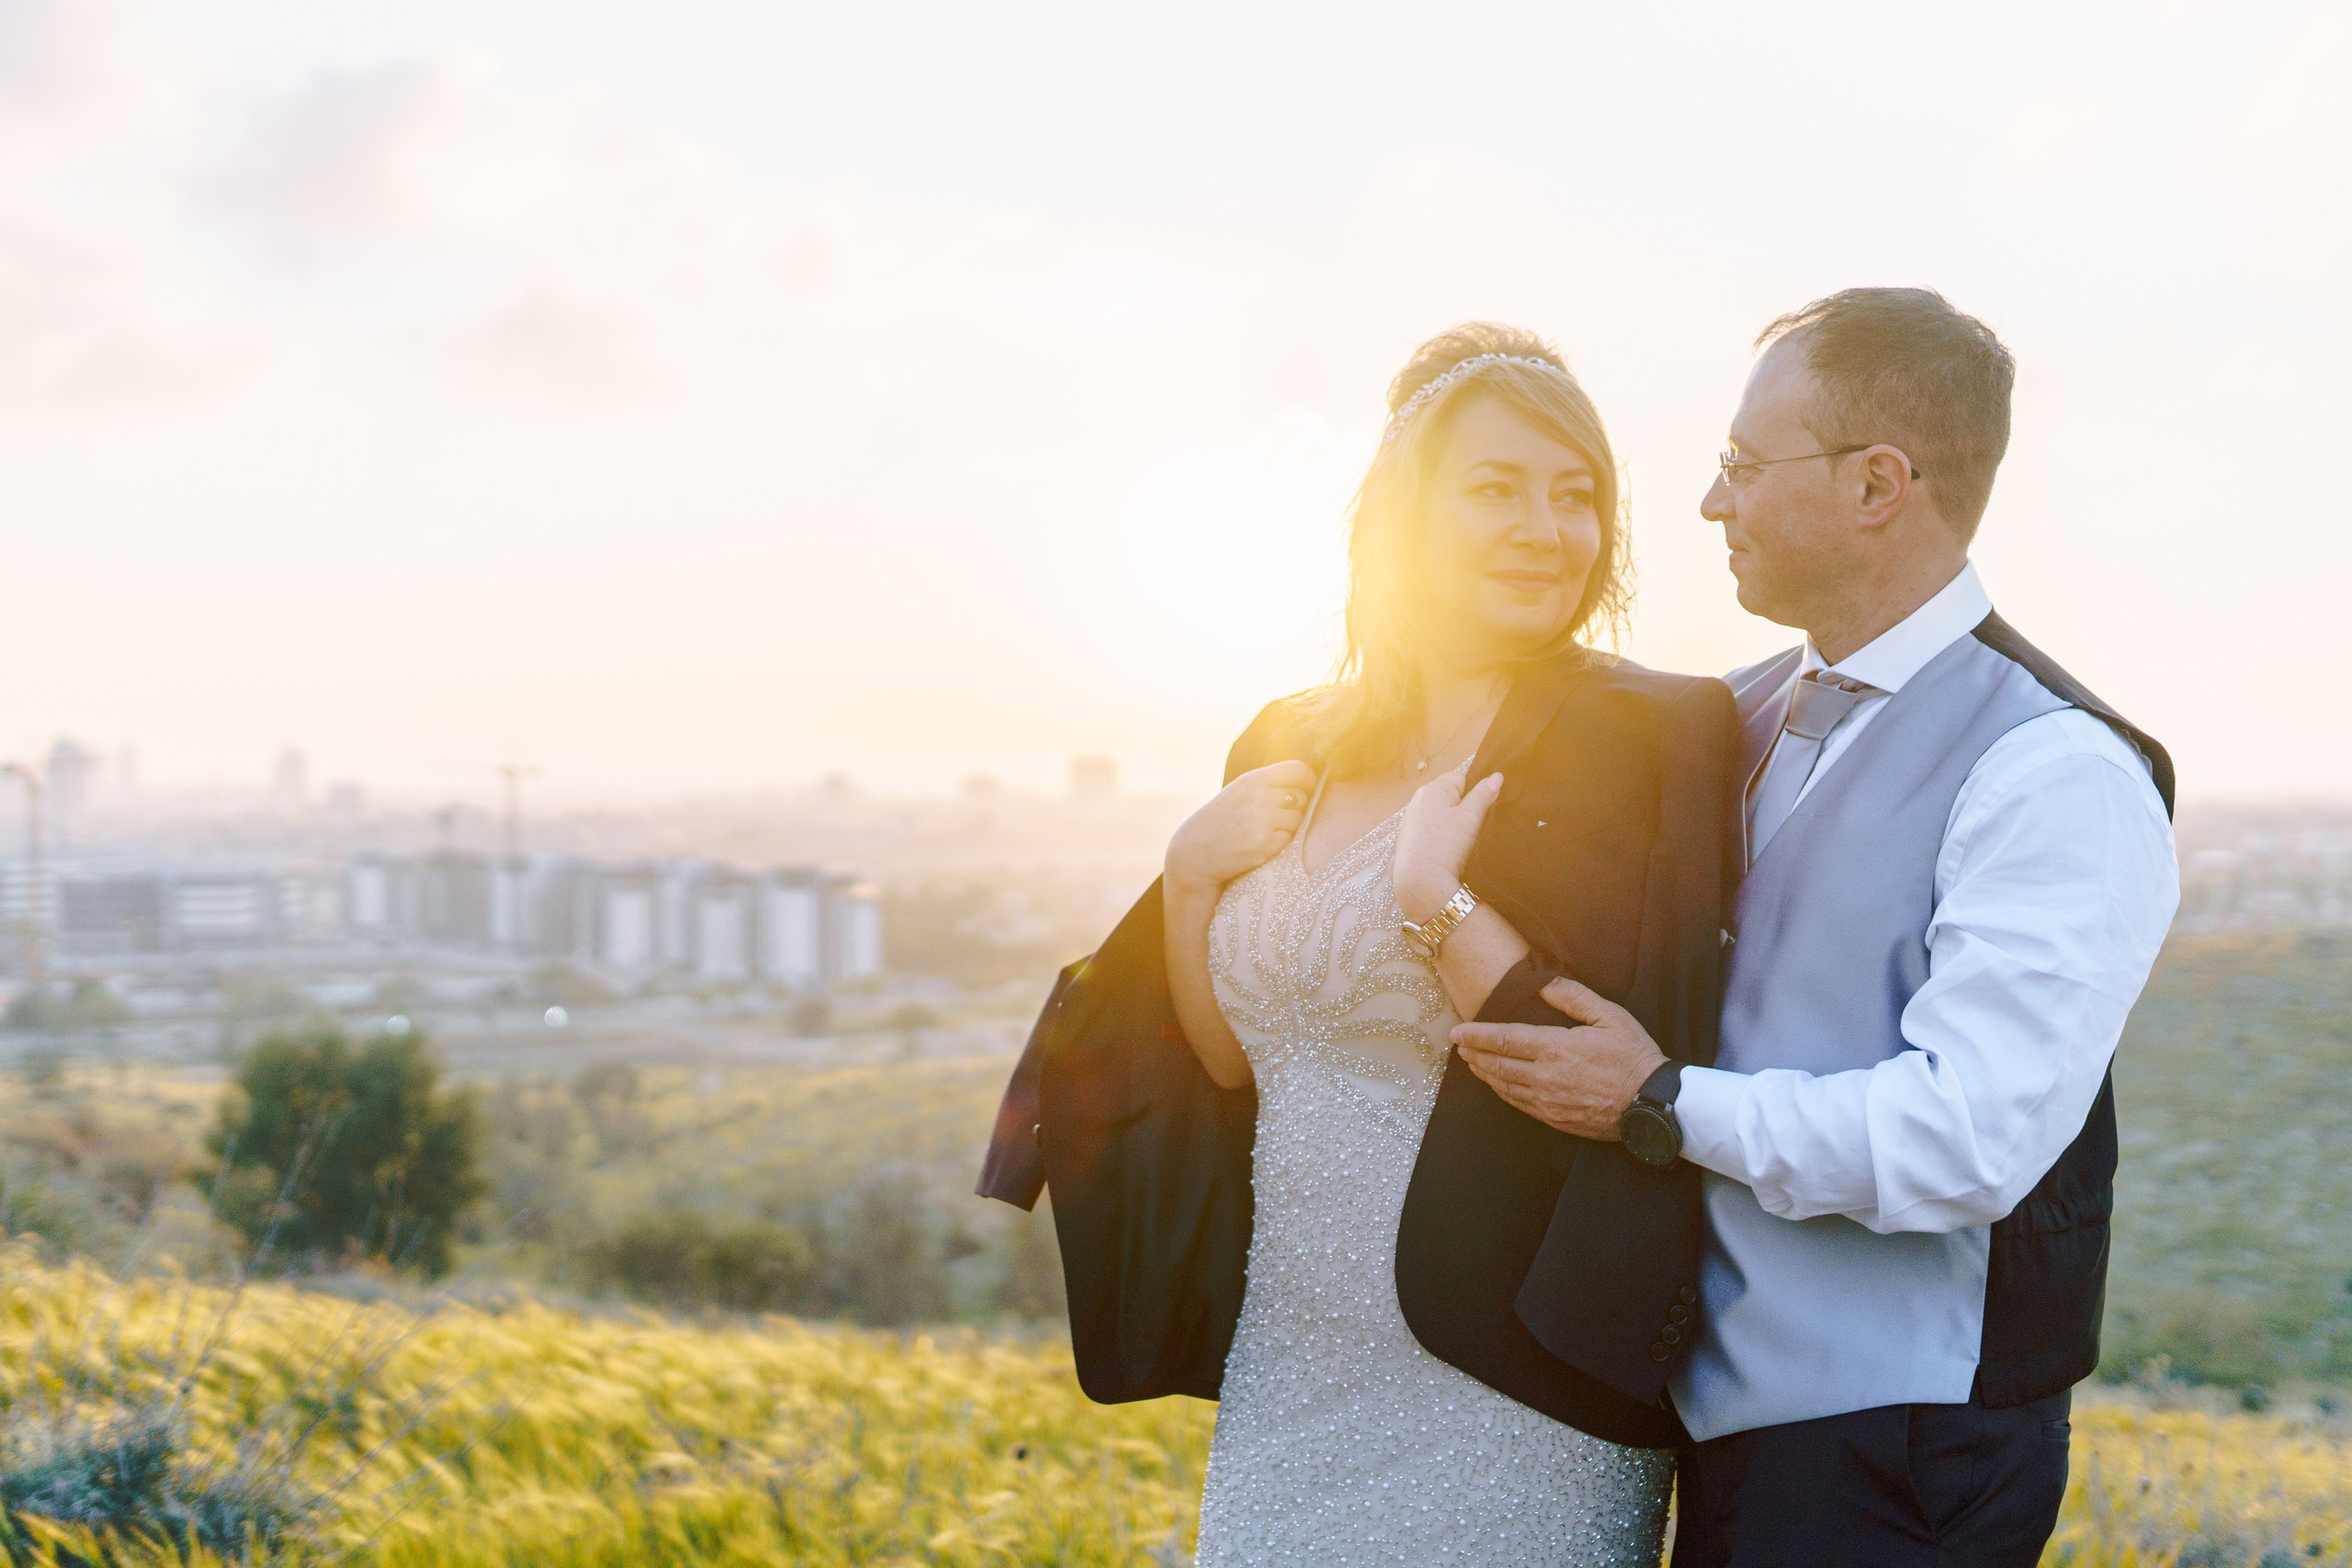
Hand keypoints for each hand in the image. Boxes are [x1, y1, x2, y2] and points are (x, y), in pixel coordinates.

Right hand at [1165, 761, 1317, 898]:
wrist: (1195, 852)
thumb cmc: (1221, 819)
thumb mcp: (1240, 791)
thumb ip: (1267, 784)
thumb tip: (1304, 784)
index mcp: (1254, 779)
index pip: (1298, 770)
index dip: (1307, 780)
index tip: (1304, 789)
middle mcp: (1261, 796)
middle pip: (1300, 798)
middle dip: (1293, 808)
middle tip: (1272, 817)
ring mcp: (1263, 821)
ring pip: (1296, 820)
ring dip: (1285, 827)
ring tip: (1261, 831)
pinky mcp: (1265, 844)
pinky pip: (1287, 840)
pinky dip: (1277, 843)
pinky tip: (1257, 844)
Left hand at [1393, 769, 1502, 923]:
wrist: (1421, 882)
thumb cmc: (1446, 846)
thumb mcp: (1471, 817)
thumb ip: (1484, 794)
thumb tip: (1496, 776)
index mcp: (1432, 789)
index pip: (1461, 778)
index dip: (1475, 792)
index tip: (1481, 810)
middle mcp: (1417, 801)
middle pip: (1450, 797)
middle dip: (1464, 808)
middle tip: (1472, 828)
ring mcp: (1411, 820)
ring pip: (1441, 814)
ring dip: (1453, 824)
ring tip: (1459, 842)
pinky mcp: (1409, 839)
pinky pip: (1431, 830)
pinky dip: (1441, 837)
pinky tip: (1446, 851)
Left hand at [1450, 977, 1667, 1139]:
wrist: (1654, 1103)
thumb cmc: (1634, 1057)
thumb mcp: (1609, 1015)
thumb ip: (1573, 997)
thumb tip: (1544, 984)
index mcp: (1556, 1048)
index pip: (1504, 1039)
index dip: (1477, 1035)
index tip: (1457, 1032)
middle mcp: (1545, 1077)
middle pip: (1497, 1064)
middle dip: (1474, 1054)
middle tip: (1459, 1046)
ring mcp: (1548, 1101)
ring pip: (1505, 1087)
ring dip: (1485, 1074)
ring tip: (1472, 1063)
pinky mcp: (1555, 1119)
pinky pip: (1519, 1105)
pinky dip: (1503, 1093)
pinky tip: (1498, 1086)